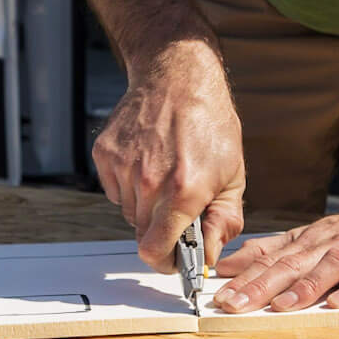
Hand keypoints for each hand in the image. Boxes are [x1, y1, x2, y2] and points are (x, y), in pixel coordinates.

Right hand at [92, 38, 245, 269]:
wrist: (178, 76)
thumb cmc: (210, 124)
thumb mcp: (233, 176)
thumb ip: (224, 222)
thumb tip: (210, 256)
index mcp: (183, 192)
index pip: (155, 250)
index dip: (165, 262)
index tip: (175, 259)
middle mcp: (148, 181)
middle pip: (142, 234)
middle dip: (162, 229)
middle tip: (179, 206)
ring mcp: (123, 166)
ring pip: (128, 212)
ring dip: (145, 206)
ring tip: (165, 174)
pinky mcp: (105, 154)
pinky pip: (114, 190)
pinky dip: (129, 185)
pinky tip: (148, 160)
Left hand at [212, 190, 338, 312]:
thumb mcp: (313, 236)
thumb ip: (273, 250)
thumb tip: (228, 263)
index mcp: (311, 241)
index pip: (272, 259)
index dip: (244, 277)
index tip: (217, 296)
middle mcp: (332, 244)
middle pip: (293, 264)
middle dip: (262, 285)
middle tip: (235, 304)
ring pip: (331, 267)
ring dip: (305, 287)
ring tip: (280, 306)